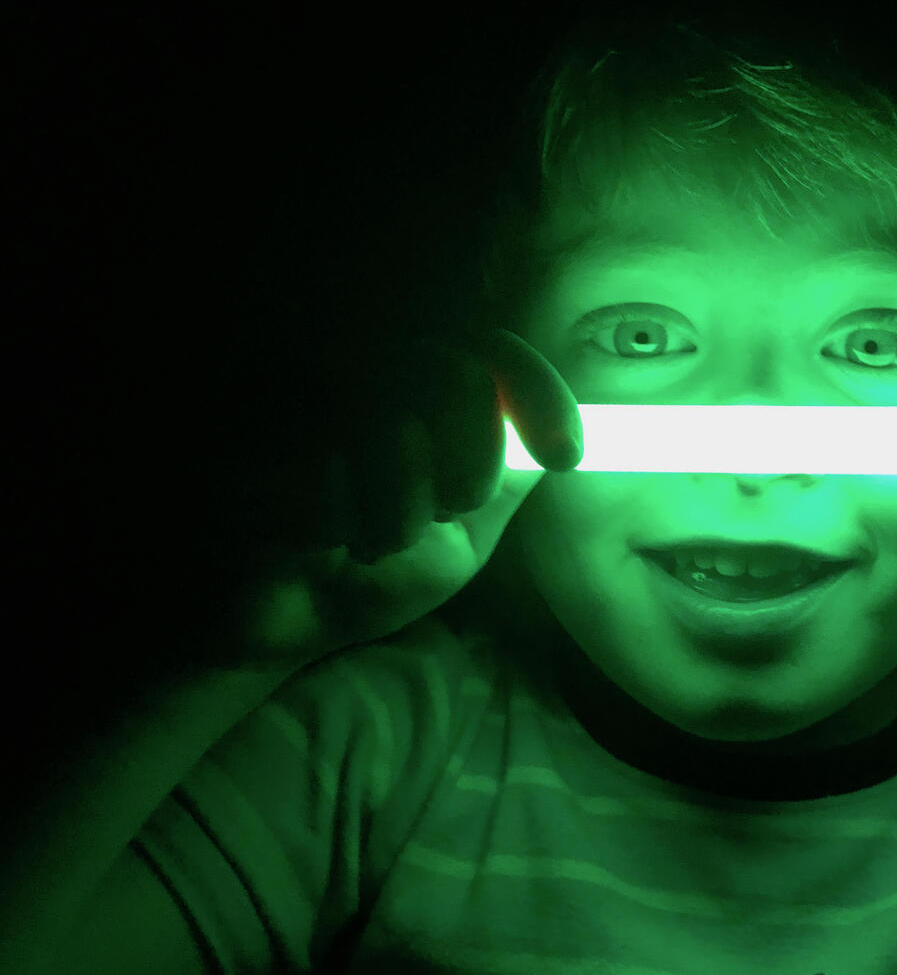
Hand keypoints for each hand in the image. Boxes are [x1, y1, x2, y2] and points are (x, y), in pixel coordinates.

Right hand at [211, 329, 582, 672]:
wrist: (279, 624)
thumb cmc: (371, 572)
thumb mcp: (466, 533)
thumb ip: (508, 477)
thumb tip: (574, 434)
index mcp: (417, 387)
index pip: (492, 350)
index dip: (538, 393)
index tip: (565, 456)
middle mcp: (359, 370)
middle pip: (459, 377)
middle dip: (468, 472)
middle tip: (436, 519)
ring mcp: (299, 391)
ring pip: (397, 430)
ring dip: (397, 517)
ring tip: (364, 543)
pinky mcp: (245, 431)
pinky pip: (325, 471)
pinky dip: (333, 526)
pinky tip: (311, 543)